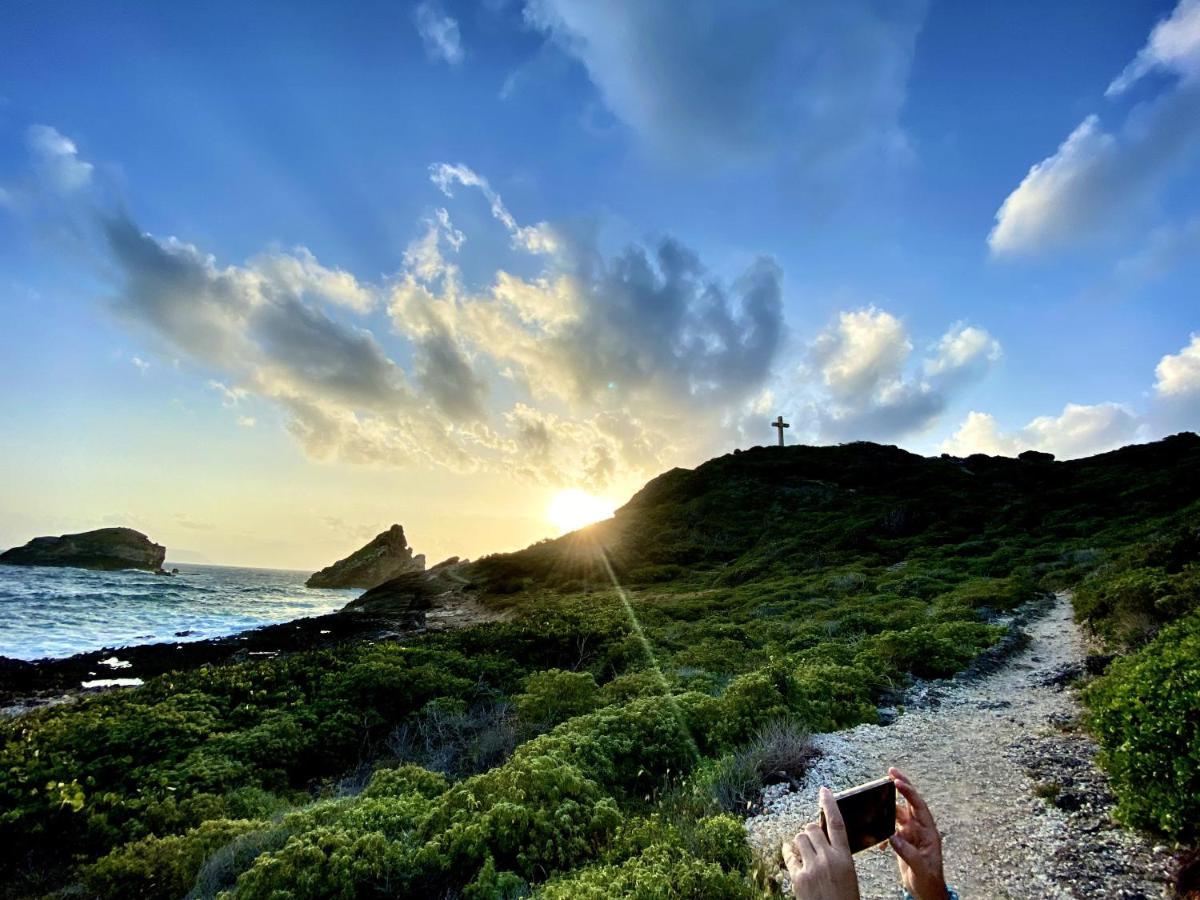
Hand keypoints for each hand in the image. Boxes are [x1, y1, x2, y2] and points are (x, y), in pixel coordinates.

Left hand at [782, 786, 859, 899]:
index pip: (836, 823)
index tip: (824, 790)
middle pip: (812, 828)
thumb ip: (837, 855)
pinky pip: (789, 855)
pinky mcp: (798, 877)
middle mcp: (828, 859)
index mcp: (845, 858)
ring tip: (806, 853)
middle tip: (813, 842)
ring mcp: (811, 868)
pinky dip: (789, 853)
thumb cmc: (844, 898)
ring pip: (799, 838)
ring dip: (801, 842)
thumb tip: (823, 839)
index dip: (830, 804)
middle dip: (810, 832)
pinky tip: (789, 853)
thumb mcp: (848, 874)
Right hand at [888, 767, 947, 899]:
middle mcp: (920, 829)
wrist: (927, 892)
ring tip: (877, 797)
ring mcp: (912, 835)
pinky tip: (878, 841)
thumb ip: (907, 852)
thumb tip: (892, 836)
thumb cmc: (930, 881)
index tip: (897, 780)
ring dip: (888, 807)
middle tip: (891, 771)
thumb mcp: (920, 868)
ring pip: (898, 814)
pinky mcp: (903, 842)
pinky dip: (883, 831)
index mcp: (929, 832)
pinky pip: (891, 830)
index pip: (918, 807)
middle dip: (901, 787)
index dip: (909, 792)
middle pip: (909, 803)